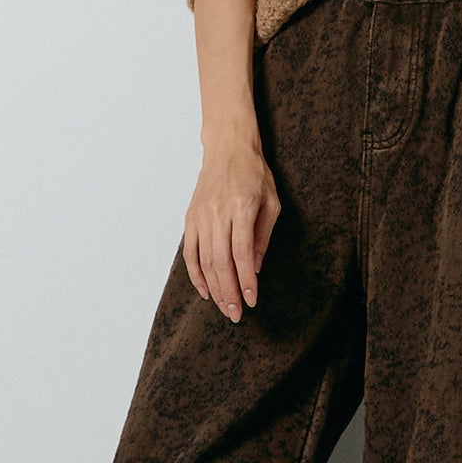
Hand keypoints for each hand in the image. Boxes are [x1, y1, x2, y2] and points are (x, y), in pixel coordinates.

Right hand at [183, 135, 280, 320]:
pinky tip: (205, 291)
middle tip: (235, 314)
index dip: (246, 281)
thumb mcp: (271, 202)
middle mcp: (217, 213)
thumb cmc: (254, 174)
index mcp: (240, 207)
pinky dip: (196, 274)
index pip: (242, 253)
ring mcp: (200, 216)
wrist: (227, 148)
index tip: (252, 300)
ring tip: (224, 307)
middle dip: (228, 292)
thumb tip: (255, 268)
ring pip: (204, 261)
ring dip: (214, 288)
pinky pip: (190, 252)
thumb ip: (263, 236)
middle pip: (220, 262)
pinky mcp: (190, 218)